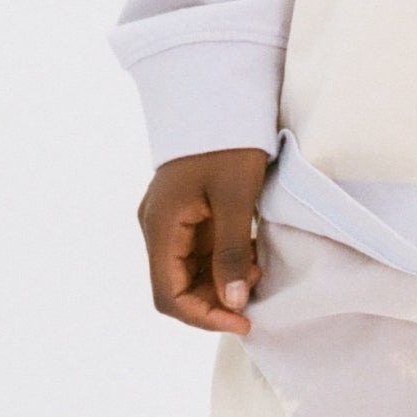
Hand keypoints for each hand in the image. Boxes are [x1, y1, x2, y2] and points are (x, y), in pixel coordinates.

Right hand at [137, 148, 270, 335]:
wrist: (222, 96)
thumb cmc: (228, 142)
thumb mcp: (236, 197)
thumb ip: (232, 252)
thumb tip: (233, 302)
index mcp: (160, 226)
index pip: (169, 295)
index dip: (204, 316)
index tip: (243, 319)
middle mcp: (158, 227)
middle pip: (177, 286)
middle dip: (215, 300)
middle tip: (255, 296)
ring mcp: (171, 219)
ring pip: (190, 271)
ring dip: (221, 281)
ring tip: (257, 272)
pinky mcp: (188, 212)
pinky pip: (200, 251)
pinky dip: (224, 261)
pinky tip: (251, 255)